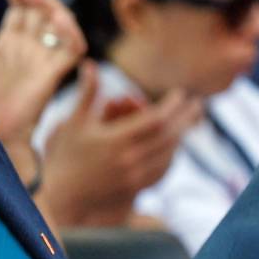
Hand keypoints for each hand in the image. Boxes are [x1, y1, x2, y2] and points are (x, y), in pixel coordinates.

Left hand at [0, 0, 86, 152]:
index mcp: (9, 47)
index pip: (20, 9)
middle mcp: (29, 51)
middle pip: (38, 9)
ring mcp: (42, 62)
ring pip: (57, 21)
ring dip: (45, 1)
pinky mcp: (52, 76)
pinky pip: (72, 48)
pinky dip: (69, 30)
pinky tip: (54, 17)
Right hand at [37, 62, 201, 227]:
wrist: (61, 194)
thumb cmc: (65, 154)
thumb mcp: (74, 122)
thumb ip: (87, 93)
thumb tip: (89, 63)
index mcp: (116, 140)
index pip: (156, 119)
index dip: (172, 105)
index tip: (180, 93)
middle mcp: (129, 160)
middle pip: (170, 136)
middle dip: (186, 118)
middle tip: (197, 104)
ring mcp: (134, 177)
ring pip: (169, 154)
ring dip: (180, 136)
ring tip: (187, 122)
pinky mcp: (135, 188)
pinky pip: (162, 171)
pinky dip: (171, 156)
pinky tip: (174, 146)